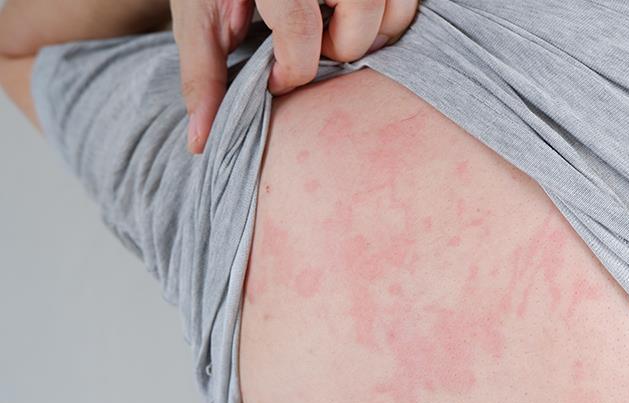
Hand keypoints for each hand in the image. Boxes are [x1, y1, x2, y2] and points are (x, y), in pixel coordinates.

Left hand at [171, 0, 417, 153]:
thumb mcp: (200, 19)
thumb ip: (204, 76)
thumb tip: (202, 142)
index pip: (300, 29)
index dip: (290, 69)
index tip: (274, 76)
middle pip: (358, 21)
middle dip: (334, 50)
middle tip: (306, 44)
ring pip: (394, 12)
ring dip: (366, 34)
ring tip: (330, 28)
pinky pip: (407, 2)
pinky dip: (387, 19)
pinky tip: (351, 18)